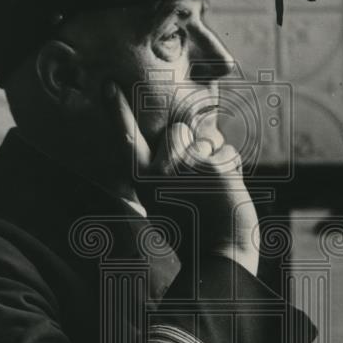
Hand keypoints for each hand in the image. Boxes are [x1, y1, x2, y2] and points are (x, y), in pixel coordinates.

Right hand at [104, 82, 259, 275]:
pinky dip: (233, 170)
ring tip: (212, 193)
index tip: (108, 85)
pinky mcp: (212, 166)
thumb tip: (187, 137)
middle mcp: (158, 170)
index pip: (127, 139)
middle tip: (197, 187)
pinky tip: (226, 194)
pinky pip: (229, 153)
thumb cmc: (194, 229)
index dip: (117, 111)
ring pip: (207, 140)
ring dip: (216, 160)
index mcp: (142, 180)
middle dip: (194, 147)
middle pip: (179, 131)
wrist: (218, 257)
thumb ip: (166, 168)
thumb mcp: (166, 199)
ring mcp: (185, 167)